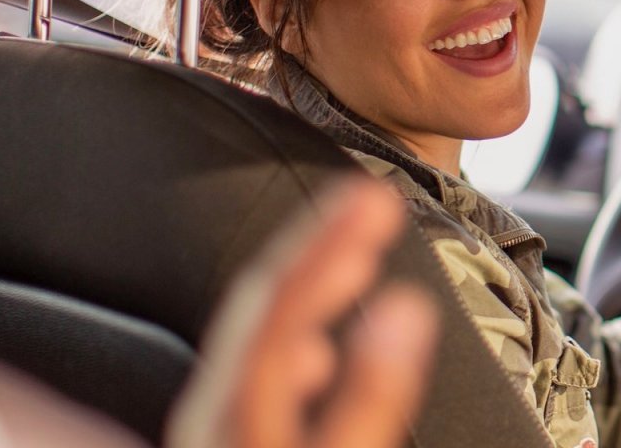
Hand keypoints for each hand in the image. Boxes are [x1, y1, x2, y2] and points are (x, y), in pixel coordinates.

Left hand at [231, 182, 436, 447]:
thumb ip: (367, 394)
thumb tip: (407, 307)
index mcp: (235, 408)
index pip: (281, 303)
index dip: (329, 243)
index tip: (377, 197)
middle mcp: (213, 410)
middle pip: (262, 307)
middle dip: (318, 246)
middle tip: (370, 198)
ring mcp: (215, 431)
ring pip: (256, 339)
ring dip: (305, 288)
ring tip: (349, 254)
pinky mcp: (232, 444)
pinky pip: (254, 377)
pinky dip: (291, 345)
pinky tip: (311, 357)